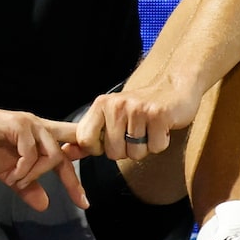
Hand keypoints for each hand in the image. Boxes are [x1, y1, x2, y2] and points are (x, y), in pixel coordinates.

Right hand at [0, 97, 86, 211]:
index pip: (69, 149)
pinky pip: (30, 152)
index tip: (85, 198)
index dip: (80, 168)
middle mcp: (39, 128)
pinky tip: (12, 175)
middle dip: (73, 180)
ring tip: (18, 181)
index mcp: (39, 138)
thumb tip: (44, 205)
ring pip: (52, 154)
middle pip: (67, 153)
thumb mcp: (8, 173)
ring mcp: (29, 124)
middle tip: (80, 201)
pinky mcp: (17, 125)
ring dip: (36, 174)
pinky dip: (23, 169)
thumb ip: (27, 186)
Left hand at [78, 74, 203, 164]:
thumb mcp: (110, 117)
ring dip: (146, 146)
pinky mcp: (158, 115)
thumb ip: (88, 136)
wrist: (174, 86)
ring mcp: (137, 109)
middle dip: (128, 149)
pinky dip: (161, 142)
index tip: (113, 137)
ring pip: (136, 153)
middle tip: (137, 130)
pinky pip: (155, 147)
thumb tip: (65, 151)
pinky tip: (161, 127)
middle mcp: (116, 105)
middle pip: (114, 153)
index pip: (85, 140)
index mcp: (101, 105)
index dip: (99, 148)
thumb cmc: (140, 107)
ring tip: (149, 128)